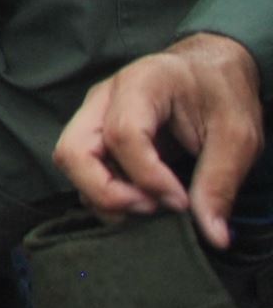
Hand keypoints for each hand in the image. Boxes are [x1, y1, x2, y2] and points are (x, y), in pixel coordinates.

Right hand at [58, 32, 264, 247]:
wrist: (210, 71)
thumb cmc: (223, 95)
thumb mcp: (237, 137)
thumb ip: (220, 183)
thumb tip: (214, 236)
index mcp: (141, 83)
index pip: (122, 134)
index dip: (148, 178)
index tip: (182, 203)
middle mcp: (104, 97)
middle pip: (74, 151)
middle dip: (106, 192)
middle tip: (151, 208)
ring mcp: (93, 115)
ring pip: (70, 163)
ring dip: (104, 196)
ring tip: (149, 207)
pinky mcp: (95, 134)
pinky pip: (83, 170)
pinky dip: (105, 193)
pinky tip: (141, 199)